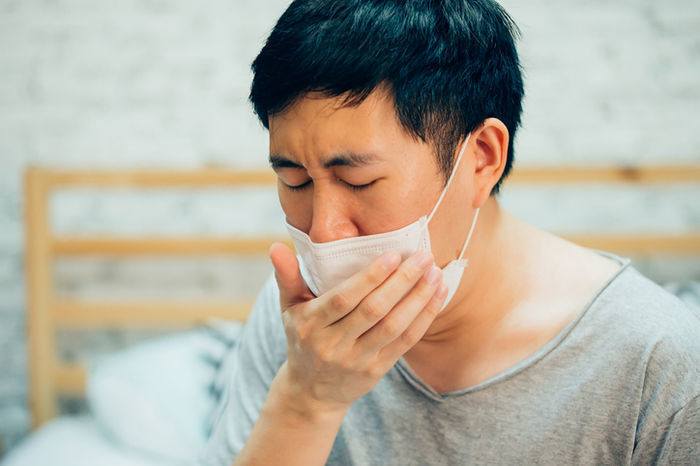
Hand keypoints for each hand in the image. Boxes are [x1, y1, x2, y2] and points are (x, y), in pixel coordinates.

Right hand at [269, 242, 447, 416]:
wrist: (311, 391)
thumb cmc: (302, 337)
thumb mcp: (289, 309)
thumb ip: (286, 276)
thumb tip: (275, 247)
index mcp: (310, 324)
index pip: (343, 299)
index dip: (369, 278)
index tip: (392, 255)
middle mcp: (333, 344)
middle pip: (373, 311)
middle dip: (402, 282)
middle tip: (423, 257)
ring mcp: (356, 360)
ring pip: (393, 327)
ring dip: (418, 299)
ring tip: (434, 274)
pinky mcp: (376, 370)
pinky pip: (404, 342)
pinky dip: (423, 318)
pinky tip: (436, 296)